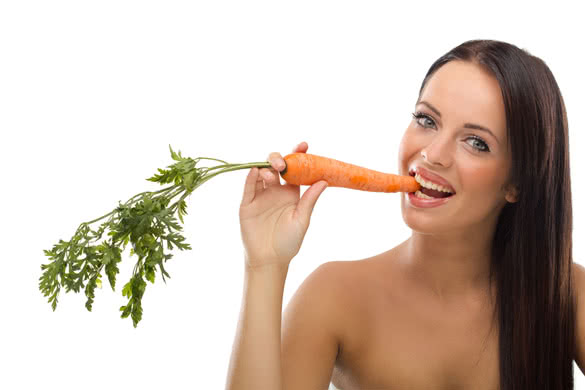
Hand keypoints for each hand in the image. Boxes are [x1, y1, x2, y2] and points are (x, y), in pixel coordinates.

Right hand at [239, 142, 327, 269]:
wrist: (270, 259)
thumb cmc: (289, 242)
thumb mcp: (302, 219)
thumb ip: (310, 200)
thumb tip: (324, 180)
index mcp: (291, 193)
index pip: (295, 170)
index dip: (298, 155)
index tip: (304, 145)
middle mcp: (275, 191)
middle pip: (275, 167)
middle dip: (279, 159)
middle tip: (284, 165)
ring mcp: (260, 196)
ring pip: (261, 173)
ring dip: (266, 168)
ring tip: (272, 174)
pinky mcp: (247, 204)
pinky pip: (248, 187)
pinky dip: (250, 177)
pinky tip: (255, 171)